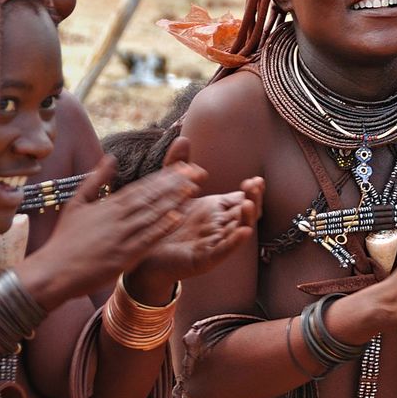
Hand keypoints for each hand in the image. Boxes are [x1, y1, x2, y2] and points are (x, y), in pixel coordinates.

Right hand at [23, 156, 203, 309]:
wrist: (51, 272)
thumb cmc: (64, 240)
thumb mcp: (76, 204)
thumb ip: (95, 180)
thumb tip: (111, 157)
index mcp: (108, 206)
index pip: (141, 186)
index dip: (165, 176)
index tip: (184, 166)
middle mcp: (116, 218)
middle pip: (151, 197)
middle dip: (176, 183)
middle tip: (198, 172)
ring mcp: (120, 237)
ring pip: (151, 215)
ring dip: (173, 201)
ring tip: (193, 189)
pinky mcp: (122, 256)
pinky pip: (146, 239)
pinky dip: (161, 228)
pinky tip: (178, 217)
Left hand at [129, 137, 262, 292]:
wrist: (141, 252)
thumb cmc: (161, 223)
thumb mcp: (169, 191)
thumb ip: (177, 166)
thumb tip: (183, 138)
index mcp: (216, 210)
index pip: (242, 198)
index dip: (252, 190)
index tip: (254, 180)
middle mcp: (220, 226)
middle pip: (246, 213)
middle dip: (254, 200)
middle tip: (255, 186)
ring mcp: (214, 243)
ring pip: (238, 231)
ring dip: (247, 219)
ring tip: (249, 204)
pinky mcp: (204, 259)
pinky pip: (223, 251)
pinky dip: (234, 242)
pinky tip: (243, 232)